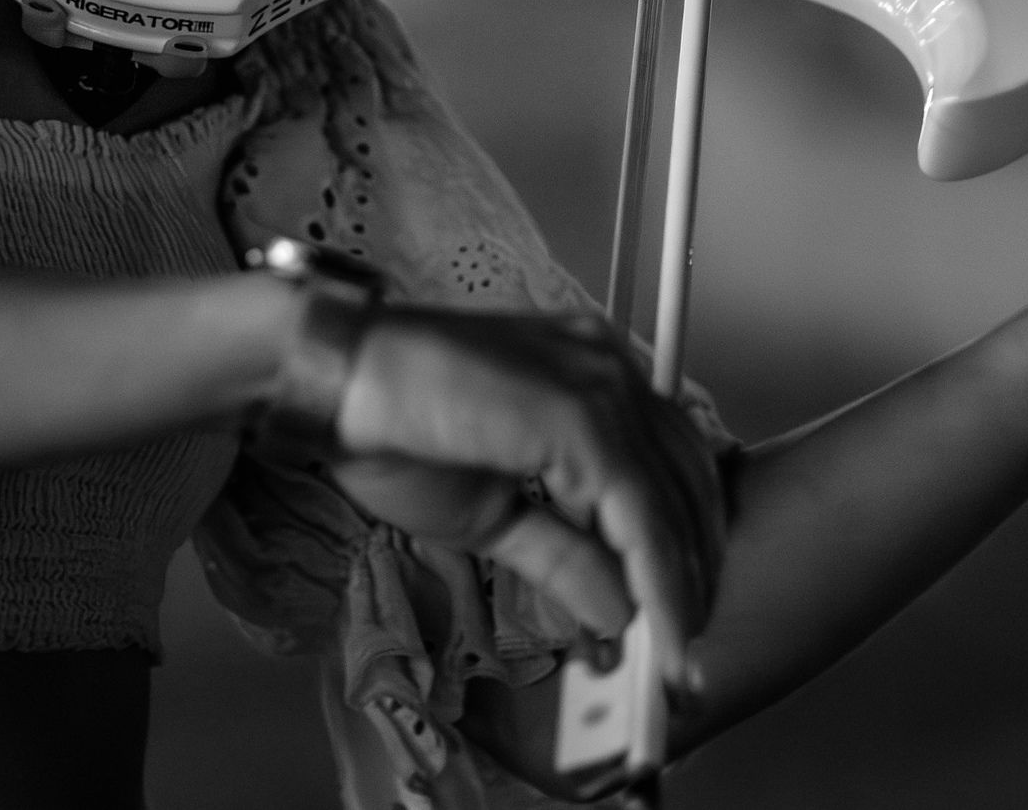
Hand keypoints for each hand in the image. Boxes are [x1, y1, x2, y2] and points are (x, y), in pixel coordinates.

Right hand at [322, 306, 725, 687]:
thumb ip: (562, 554)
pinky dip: (655, 582)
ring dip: (678, 591)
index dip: (682, 546)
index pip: (668, 464)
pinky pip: (639, 514)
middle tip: (682, 650)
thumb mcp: (492, 514)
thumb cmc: (393, 428)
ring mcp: (598, 385)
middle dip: (693, 574)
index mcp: (589, 375)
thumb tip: (616, 613)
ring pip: (672, 502)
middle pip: (688, 481)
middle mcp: (606, 367)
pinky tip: (653, 631)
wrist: (334, 387)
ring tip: (671, 659)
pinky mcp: (581, 417)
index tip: (680, 616)